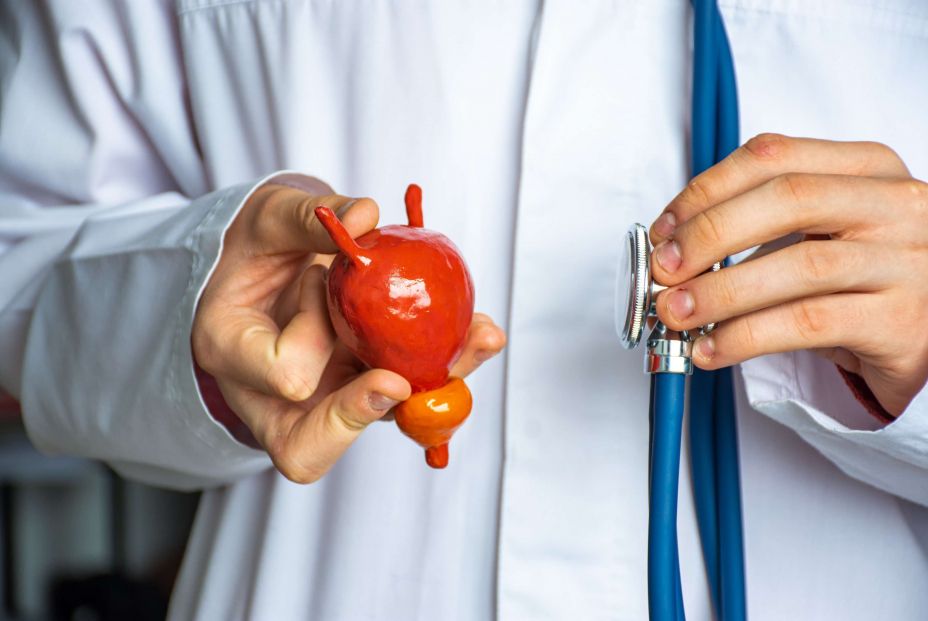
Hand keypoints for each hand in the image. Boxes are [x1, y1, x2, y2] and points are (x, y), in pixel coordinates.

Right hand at [192, 182, 505, 481]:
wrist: (268, 265)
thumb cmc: (256, 244)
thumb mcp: (268, 218)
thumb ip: (307, 217)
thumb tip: (366, 215)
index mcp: (231, 353)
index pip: (283, 376)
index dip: (315, 338)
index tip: (320, 282)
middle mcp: (270, 396)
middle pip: (314, 442)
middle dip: (367, 410)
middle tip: (398, 382)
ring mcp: (321, 399)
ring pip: (373, 422)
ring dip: (434, 388)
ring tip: (479, 340)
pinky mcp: (360, 389)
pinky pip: (405, 394)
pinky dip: (446, 365)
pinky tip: (481, 333)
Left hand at [649, 134, 927, 415]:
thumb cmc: (867, 280)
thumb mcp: (827, 232)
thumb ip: (765, 223)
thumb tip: (674, 246)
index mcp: (867, 169)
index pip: (774, 157)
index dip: (707, 190)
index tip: (664, 228)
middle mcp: (894, 205)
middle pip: (788, 200)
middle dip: (710, 234)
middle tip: (663, 270)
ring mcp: (906, 262)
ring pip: (799, 266)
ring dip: (720, 292)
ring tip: (675, 314)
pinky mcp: (902, 321)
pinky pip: (808, 324)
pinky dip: (746, 337)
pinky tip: (712, 348)